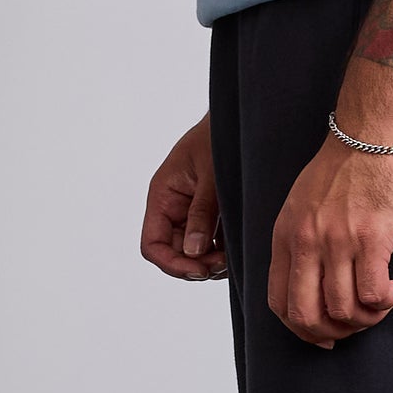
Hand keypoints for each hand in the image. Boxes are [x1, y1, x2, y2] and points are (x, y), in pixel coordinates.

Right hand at [140, 114, 227, 281]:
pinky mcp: (210, 218)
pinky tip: (235, 249)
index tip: (198, 269)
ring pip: (193, 254)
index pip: (153, 245)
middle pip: (173, 254)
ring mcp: (191, 215)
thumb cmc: (219, 139)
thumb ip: (201, 213)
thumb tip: (193, 251)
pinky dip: (221, 254)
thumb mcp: (211, 177)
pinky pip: (210, 246)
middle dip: (195, 265)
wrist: (238, 122)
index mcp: (163, 197)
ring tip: (230, 256)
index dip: (171, 264)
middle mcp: (172, 209)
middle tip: (221, 264)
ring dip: (210, 263)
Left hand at [268, 135, 392, 348]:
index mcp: (286, 236)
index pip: (279, 303)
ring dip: (367, 319)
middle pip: (307, 316)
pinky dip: (384, 302)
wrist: (373, 132)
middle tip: (357, 323)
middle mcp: (307, 242)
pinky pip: (372, 293)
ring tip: (381, 302)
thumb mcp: (303, 205)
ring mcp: (337, 241)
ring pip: (343, 310)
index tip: (326, 333)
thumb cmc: (345, 168)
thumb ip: (302, 243)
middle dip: (334, 333)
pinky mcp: (371, 238)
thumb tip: (315, 286)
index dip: (302, 330)